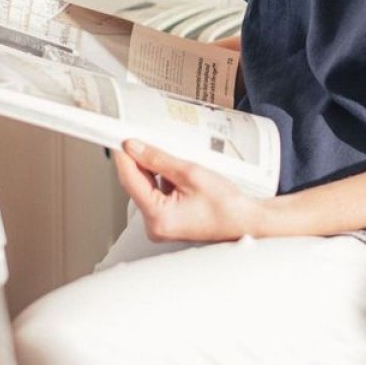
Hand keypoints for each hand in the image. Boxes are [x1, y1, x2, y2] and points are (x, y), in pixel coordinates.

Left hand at [112, 139, 262, 242]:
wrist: (245, 220)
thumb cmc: (226, 205)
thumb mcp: (190, 173)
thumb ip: (158, 160)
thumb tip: (134, 148)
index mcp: (158, 217)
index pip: (129, 180)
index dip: (124, 156)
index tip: (121, 138)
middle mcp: (154, 226)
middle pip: (136, 184)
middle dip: (142, 162)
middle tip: (147, 140)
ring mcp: (160, 226)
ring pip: (147, 189)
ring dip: (155, 171)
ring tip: (177, 163)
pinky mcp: (166, 222)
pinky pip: (156, 196)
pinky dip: (164, 182)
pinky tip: (180, 175)